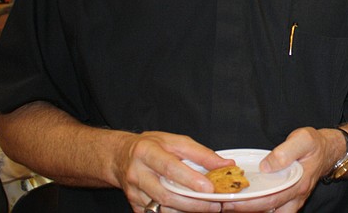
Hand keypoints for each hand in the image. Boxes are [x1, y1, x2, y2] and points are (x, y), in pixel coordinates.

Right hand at [112, 131, 233, 212]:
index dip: (190, 179)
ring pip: (162, 207)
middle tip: (214, 204)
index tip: (209, 188)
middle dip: (193, 202)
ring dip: (186, 210)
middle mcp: (137, 173)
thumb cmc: (152, 146)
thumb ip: (201, 153)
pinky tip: (190, 210)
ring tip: (207, 208)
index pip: (170, 167)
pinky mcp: (135, 205)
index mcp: (147, 152)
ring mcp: (134, 192)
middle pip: (166, 193)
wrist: (121, 156)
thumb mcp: (175, 141)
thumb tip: (225, 164)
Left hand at [219, 127, 337, 211]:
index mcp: (298, 184)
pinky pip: (271, 209)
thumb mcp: (303, 140)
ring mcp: (291, 201)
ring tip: (229, 205)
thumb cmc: (314, 145)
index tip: (228, 201)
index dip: (248, 203)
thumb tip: (266, 166)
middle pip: (268, 212)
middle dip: (244, 211)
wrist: (328, 151)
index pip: (270, 199)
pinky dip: (256, 208)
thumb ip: (285, 152)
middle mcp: (295, 197)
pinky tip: (241, 202)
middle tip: (222, 205)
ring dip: (250, 210)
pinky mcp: (287, 199)